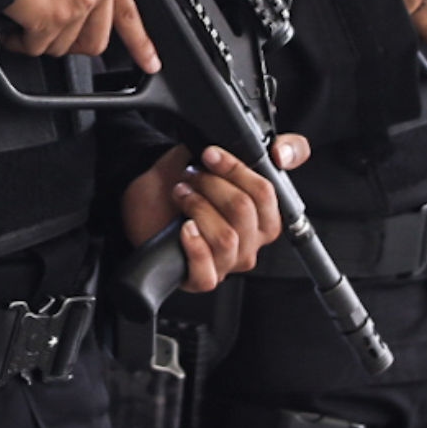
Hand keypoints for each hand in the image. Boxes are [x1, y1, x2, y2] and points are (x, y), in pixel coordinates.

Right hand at [0, 0, 158, 70]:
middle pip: (95, 40)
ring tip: (22, 17)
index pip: (128, 11)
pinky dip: (18, 42)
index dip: (140, 43)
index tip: (149, 62)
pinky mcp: (50, 19)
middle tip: (49, 35)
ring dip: (39, 39)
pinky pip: (34, 47)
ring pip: (61, 46)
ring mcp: (77, 3)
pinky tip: (10, 27)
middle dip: (70, 44)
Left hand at [121, 136, 306, 290]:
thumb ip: (249, 148)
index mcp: (262, 214)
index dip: (236, 169)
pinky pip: (207, 271)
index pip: (266, 193)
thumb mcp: (211, 156)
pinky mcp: (203, 278)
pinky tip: (183, 229)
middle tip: (191, 175)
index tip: (210, 154)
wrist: (147, 202)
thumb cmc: (182, 182)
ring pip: (227, 237)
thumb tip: (279, 152)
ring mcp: (228, 262)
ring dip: (198, 208)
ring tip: (181, 195)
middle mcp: (250, 241)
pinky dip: (194, 245)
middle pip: (244, 210)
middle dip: (211, 184)